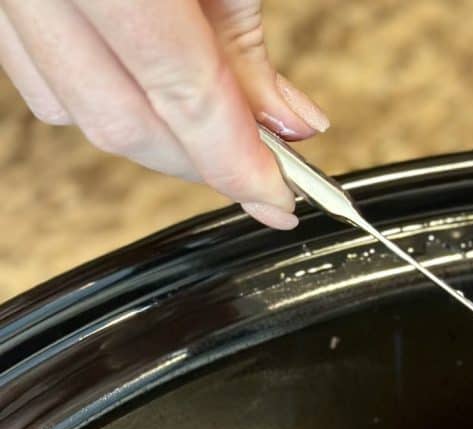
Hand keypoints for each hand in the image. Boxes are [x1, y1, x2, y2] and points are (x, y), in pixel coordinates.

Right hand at [0, 0, 329, 227]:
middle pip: (126, 124)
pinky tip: (152, 97)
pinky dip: (105, 104)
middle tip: (267, 177)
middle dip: (204, 165)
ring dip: (158, 142)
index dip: (240, 162)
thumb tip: (290, 128)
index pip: (182, 94)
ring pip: (78, 114)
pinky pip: (43, 82)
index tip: (283, 199)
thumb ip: (244, 45)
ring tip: (221, 133)